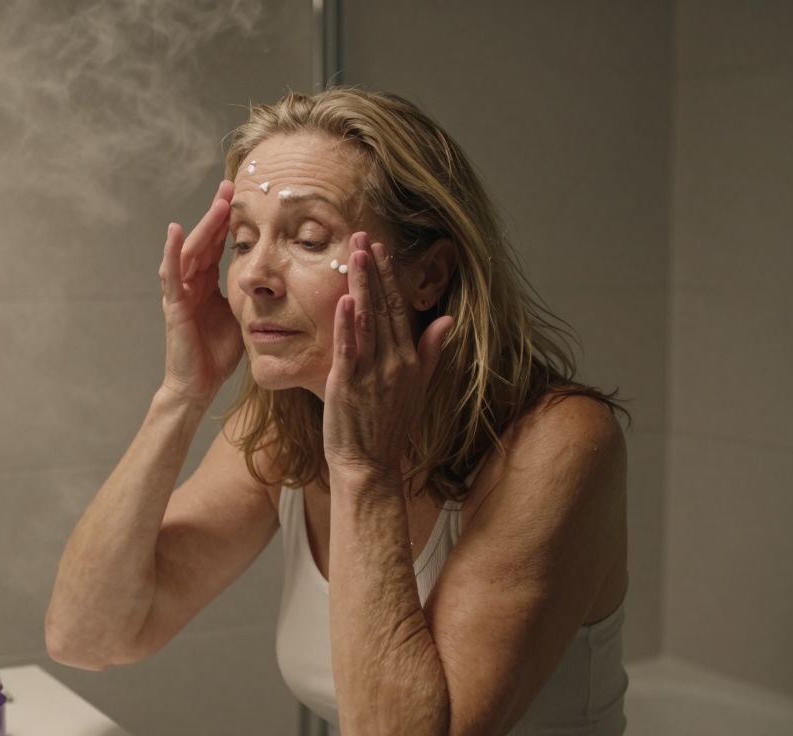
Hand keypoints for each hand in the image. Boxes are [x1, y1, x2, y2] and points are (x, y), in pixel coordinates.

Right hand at [158, 180, 242, 404]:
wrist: (198, 385)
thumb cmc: (218, 355)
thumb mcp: (242, 316)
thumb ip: (252, 296)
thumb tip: (278, 279)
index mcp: (206, 285)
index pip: (217, 246)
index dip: (227, 222)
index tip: (241, 197)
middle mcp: (191, 283)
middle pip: (203, 241)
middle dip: (216, 214)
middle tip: (230, 187)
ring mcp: (180, 293)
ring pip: (190, 251)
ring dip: (202, 226)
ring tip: (216, 203)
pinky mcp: (174, 306)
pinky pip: (171, 275)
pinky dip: (171, 252)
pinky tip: (175, 231)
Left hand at [323, 232, 454, 488]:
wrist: (371, 465)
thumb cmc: (390, 427)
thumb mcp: (418, 387)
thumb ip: (431, 351)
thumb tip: (448, 320)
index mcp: (408, 360)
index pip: (399, 309)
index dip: (389, 277)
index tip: (382, 249)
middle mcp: (393, 363)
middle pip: (384, 307)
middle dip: (374, 270)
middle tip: (365, 237)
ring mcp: (371, 373)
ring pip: (367, 321)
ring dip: (362, 286)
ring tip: (356, 254)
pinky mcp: (348, 386)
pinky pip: (349, 350)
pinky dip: (347, 325)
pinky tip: (345, 301)